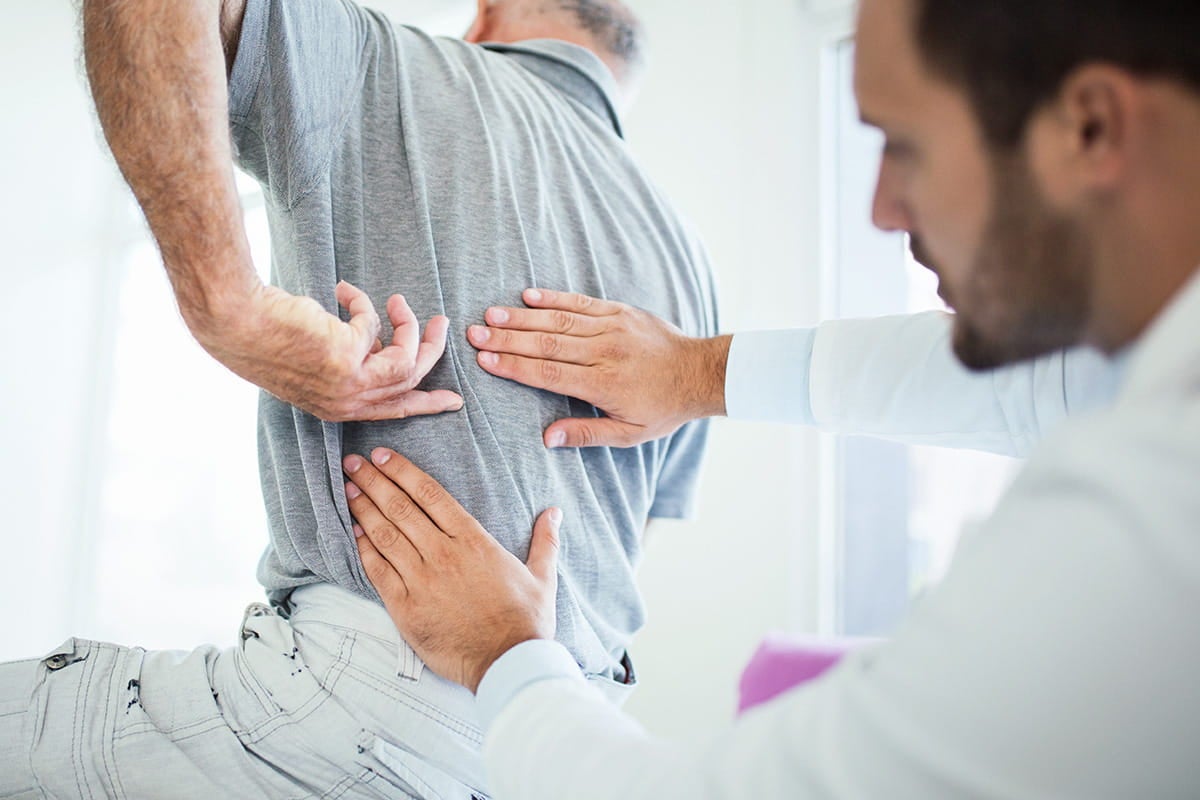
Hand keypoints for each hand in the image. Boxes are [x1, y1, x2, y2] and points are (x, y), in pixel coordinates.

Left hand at [197, 281, 462, 421]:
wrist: (238, 324)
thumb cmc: (268, 337)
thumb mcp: (318, 361)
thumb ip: (353, 361)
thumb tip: (380, 343)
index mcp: (339, 408)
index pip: (394, 411)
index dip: (427, 404)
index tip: (453, 401)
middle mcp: (347, 402)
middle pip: (410, 382)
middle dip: (432, 351)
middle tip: (441, 324)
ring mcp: (349, 382)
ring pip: (406, 358)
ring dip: (409, 325)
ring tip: (398, 300)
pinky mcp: (348, 355)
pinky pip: (374, 324)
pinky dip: (362, 302)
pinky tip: (342, 290)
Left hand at [343, 448, 560, 692]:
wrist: (507, 663)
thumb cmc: (526, 621)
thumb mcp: (542, 576)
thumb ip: (545, 540)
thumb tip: (554, 512)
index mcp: (473, 541)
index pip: (430, 494)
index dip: (403, 471)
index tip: (382, 455)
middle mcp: (443, 554)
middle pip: (401, 508)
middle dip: (374, 481)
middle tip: (353, 462)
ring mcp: (421, 580)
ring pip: (385, 534)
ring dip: (363, 508)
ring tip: (347, 489)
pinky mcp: (405, 608)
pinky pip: (378, 571)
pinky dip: (363, 548)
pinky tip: (352, 532)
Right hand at [467, 289, 731, 447]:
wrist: (700, 372)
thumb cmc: (663, 408)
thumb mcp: (628, 434)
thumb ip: (586, 435)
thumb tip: (546, 438)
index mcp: (603, 384)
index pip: (549, 374)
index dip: (514, 366)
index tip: (485, 361)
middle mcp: (604, 351)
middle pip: (546, 343)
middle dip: (507, 339)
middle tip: (474, 334)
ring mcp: (612, 327)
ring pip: (558, 319)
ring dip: (521, 317)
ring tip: (490, 315)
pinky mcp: (619, 311)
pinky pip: (581, 302)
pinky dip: (553, 297)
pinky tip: (527, 295)